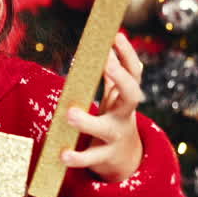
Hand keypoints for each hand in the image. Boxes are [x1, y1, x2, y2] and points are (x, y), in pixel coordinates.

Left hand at [62, 32, 144, 182]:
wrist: (126, 160)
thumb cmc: (113, 120)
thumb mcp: (115, 98)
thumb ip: (110, 76)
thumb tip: (102, 46)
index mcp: (126, 99)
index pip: (134, 73)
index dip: (128, 54)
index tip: (116, 36)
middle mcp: (124, 116)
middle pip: (131, 96)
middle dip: (121, 78)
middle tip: (106, 62)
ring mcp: (115, 137)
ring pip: (106, 129)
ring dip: (88, 121)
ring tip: (70, 114)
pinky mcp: (104, 157)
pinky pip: (90, 157)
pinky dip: (76, 157)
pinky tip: (63, 154)